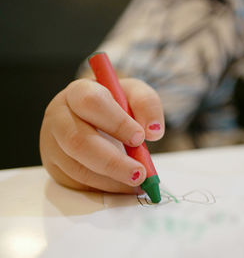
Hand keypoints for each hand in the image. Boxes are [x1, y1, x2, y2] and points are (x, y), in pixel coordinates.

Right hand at [40, 78, 163, 192]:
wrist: (92, 116)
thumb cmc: (113, 104)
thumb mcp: (133, 94)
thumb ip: (146, 104)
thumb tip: (153, 131)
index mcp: (78, 92)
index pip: (91, 103)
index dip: (117, 122)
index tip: (140, 138)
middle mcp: (59, 116)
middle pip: (79, 142)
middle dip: (114, 162)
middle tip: (140, 173)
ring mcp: (51, 144)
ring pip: (77, 167)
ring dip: (111, 180)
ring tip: (136, 182)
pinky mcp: (54, 166)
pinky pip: (77, 183)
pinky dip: (103, 188)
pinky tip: (121, 185)